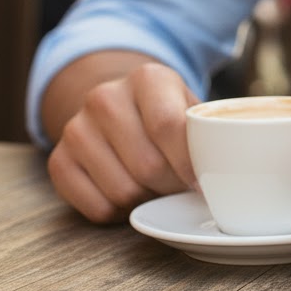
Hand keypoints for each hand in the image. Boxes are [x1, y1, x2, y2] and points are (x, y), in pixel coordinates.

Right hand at [46, 61, 198, 222]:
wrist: (116, 104)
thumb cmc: (166, 111)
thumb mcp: (189, 106)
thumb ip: (207, 131)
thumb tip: (232, 168)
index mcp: (147, 77)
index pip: (167, 126)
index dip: (188, 163)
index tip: (203, 182)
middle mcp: (106, 97)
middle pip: (147, 165)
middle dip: (171, 185)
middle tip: (180, 185)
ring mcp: (77, 128)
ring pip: (123, 191)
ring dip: (146, 199)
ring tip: (156, 185)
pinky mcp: (58, 160)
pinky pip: (97, 208)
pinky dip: (120, 213)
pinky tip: (130, 191)